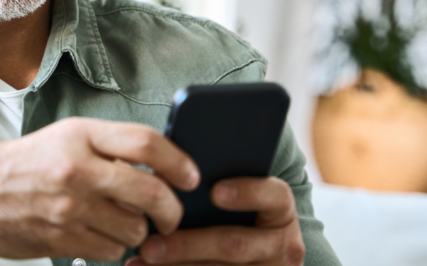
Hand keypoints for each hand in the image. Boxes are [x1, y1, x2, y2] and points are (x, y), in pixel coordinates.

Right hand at [0, 117, 199, 261]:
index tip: (191, 176)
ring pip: (134, 229)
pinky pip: (109, 252)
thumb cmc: (21, 164)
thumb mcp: (63, 139)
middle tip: (171, 215)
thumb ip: (107, 148)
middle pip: (151, 192)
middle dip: (171, 210)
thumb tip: (160, 167)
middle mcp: (76, 168)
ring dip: (138, 233)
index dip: (179, 162)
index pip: (146, 143)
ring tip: (126, 225)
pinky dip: (113, 249)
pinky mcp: (59, 239)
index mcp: (80, 134)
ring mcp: (68, 206)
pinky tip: (100, 237)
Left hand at [125, 177, 303, 265]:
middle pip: (234, 244)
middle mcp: (283, 245)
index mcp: (281, 210)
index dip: (247, 192)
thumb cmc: (239, 212)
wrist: (260, 256)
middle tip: (151, 242)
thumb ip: (216, 183)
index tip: (215, 191)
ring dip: (175, 265)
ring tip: (142, 256)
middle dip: (188, 244)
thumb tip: (169, 170)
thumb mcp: (240, 196)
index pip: (275, 196)